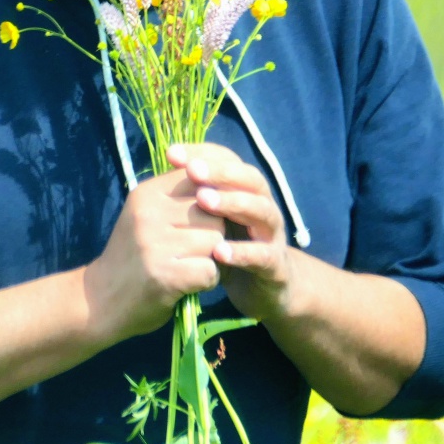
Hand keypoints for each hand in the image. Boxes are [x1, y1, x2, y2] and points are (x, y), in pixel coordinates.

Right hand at [84, 167, 225, 341]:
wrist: (99, 299)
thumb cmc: (131, 255)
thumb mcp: (146, 215)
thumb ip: (178, 198)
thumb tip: (223, 183)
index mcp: (147, 193)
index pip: (200, 177)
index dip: (215, 197)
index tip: (208, 216)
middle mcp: (149, 213)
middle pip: (214, 212)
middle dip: (215, 232)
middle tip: (196, 250)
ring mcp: (155, 244)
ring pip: (216, 241)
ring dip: (213, 258)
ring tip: (192, 265)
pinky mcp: (165, 275)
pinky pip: (210, 270)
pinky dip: (207, 281)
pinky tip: (190, 283)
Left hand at [167, 143, 295, 322]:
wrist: (264, 289)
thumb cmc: (230, 246)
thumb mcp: (212, 218)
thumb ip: (196, 194)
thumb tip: (167, 164)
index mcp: (246, 190)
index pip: (229, 161)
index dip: (203, 154)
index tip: (172, 153)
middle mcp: (263, 205)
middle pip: (249, 179)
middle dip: (220, 172)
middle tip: (192, 171)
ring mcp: (273, 234)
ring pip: (260, 210)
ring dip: (233, 203)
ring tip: (203, 200)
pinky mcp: (276, 265)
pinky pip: (263, 255)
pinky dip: (242, 252)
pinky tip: (219, 252)